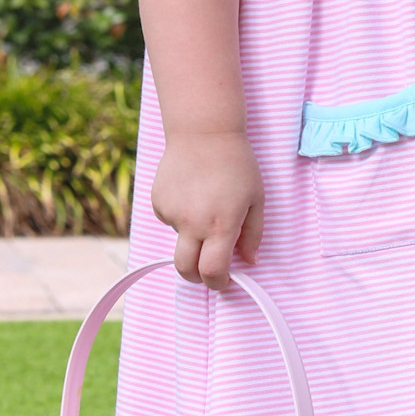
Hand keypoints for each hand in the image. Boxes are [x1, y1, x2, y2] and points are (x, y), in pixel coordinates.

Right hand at [152, 131, 264, 289]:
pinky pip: (169, 220)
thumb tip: (249, 261)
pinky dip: (180, 215)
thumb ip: (253, 234)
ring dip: (192, 235)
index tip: (223, 282)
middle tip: (207, 269)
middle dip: (197, 276)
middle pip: (186, 269)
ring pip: (179, 240)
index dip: (218, 283)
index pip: (213, 271)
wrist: (203, 132)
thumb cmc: (236, 164)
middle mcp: (193, 224)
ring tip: (205, 203)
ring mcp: (172, 213)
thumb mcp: (256, 199)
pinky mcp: (158, 202)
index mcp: (221, 225)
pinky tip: (190, 192)